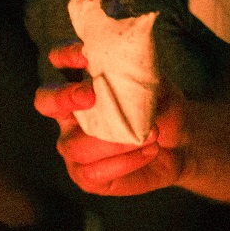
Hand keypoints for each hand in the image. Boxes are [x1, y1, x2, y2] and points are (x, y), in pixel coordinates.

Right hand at [38, 41, 191, 196]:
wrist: (184, 145)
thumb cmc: (164, 109)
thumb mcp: (159, 87)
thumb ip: (139, 79)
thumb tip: (123, 78)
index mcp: (83, 82)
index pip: (59, 61)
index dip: (64, 54)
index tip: (84, 56)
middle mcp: (70, 114)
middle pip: (46, 102)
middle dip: (62, 97)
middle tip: (89, 96)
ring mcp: (74, 145)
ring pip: (77, 145)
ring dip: (116, 141)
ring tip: (152, 134)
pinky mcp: (86, 175)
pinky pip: (93, 172)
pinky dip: (124, 162)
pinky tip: (149, 151)